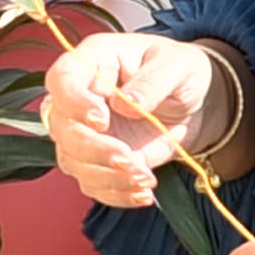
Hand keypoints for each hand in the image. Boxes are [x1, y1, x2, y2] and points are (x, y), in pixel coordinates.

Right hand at [44, 32, 241, 208]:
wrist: (192, 103)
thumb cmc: (180, 71)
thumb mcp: (177, 65)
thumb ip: (153, 81)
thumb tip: (127, 103)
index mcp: (93, 61)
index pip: (62, 79)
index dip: (74, 102)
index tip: (102, 120)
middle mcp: (80, 97)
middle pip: (62, 127)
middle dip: (93, 150)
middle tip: (129, 158)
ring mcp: (85, 132)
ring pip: (73, 161)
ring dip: (107, 177)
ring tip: (146, 177)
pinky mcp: (98, 160)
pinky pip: (93, 184)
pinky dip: (117, 193)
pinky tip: (143, 192)